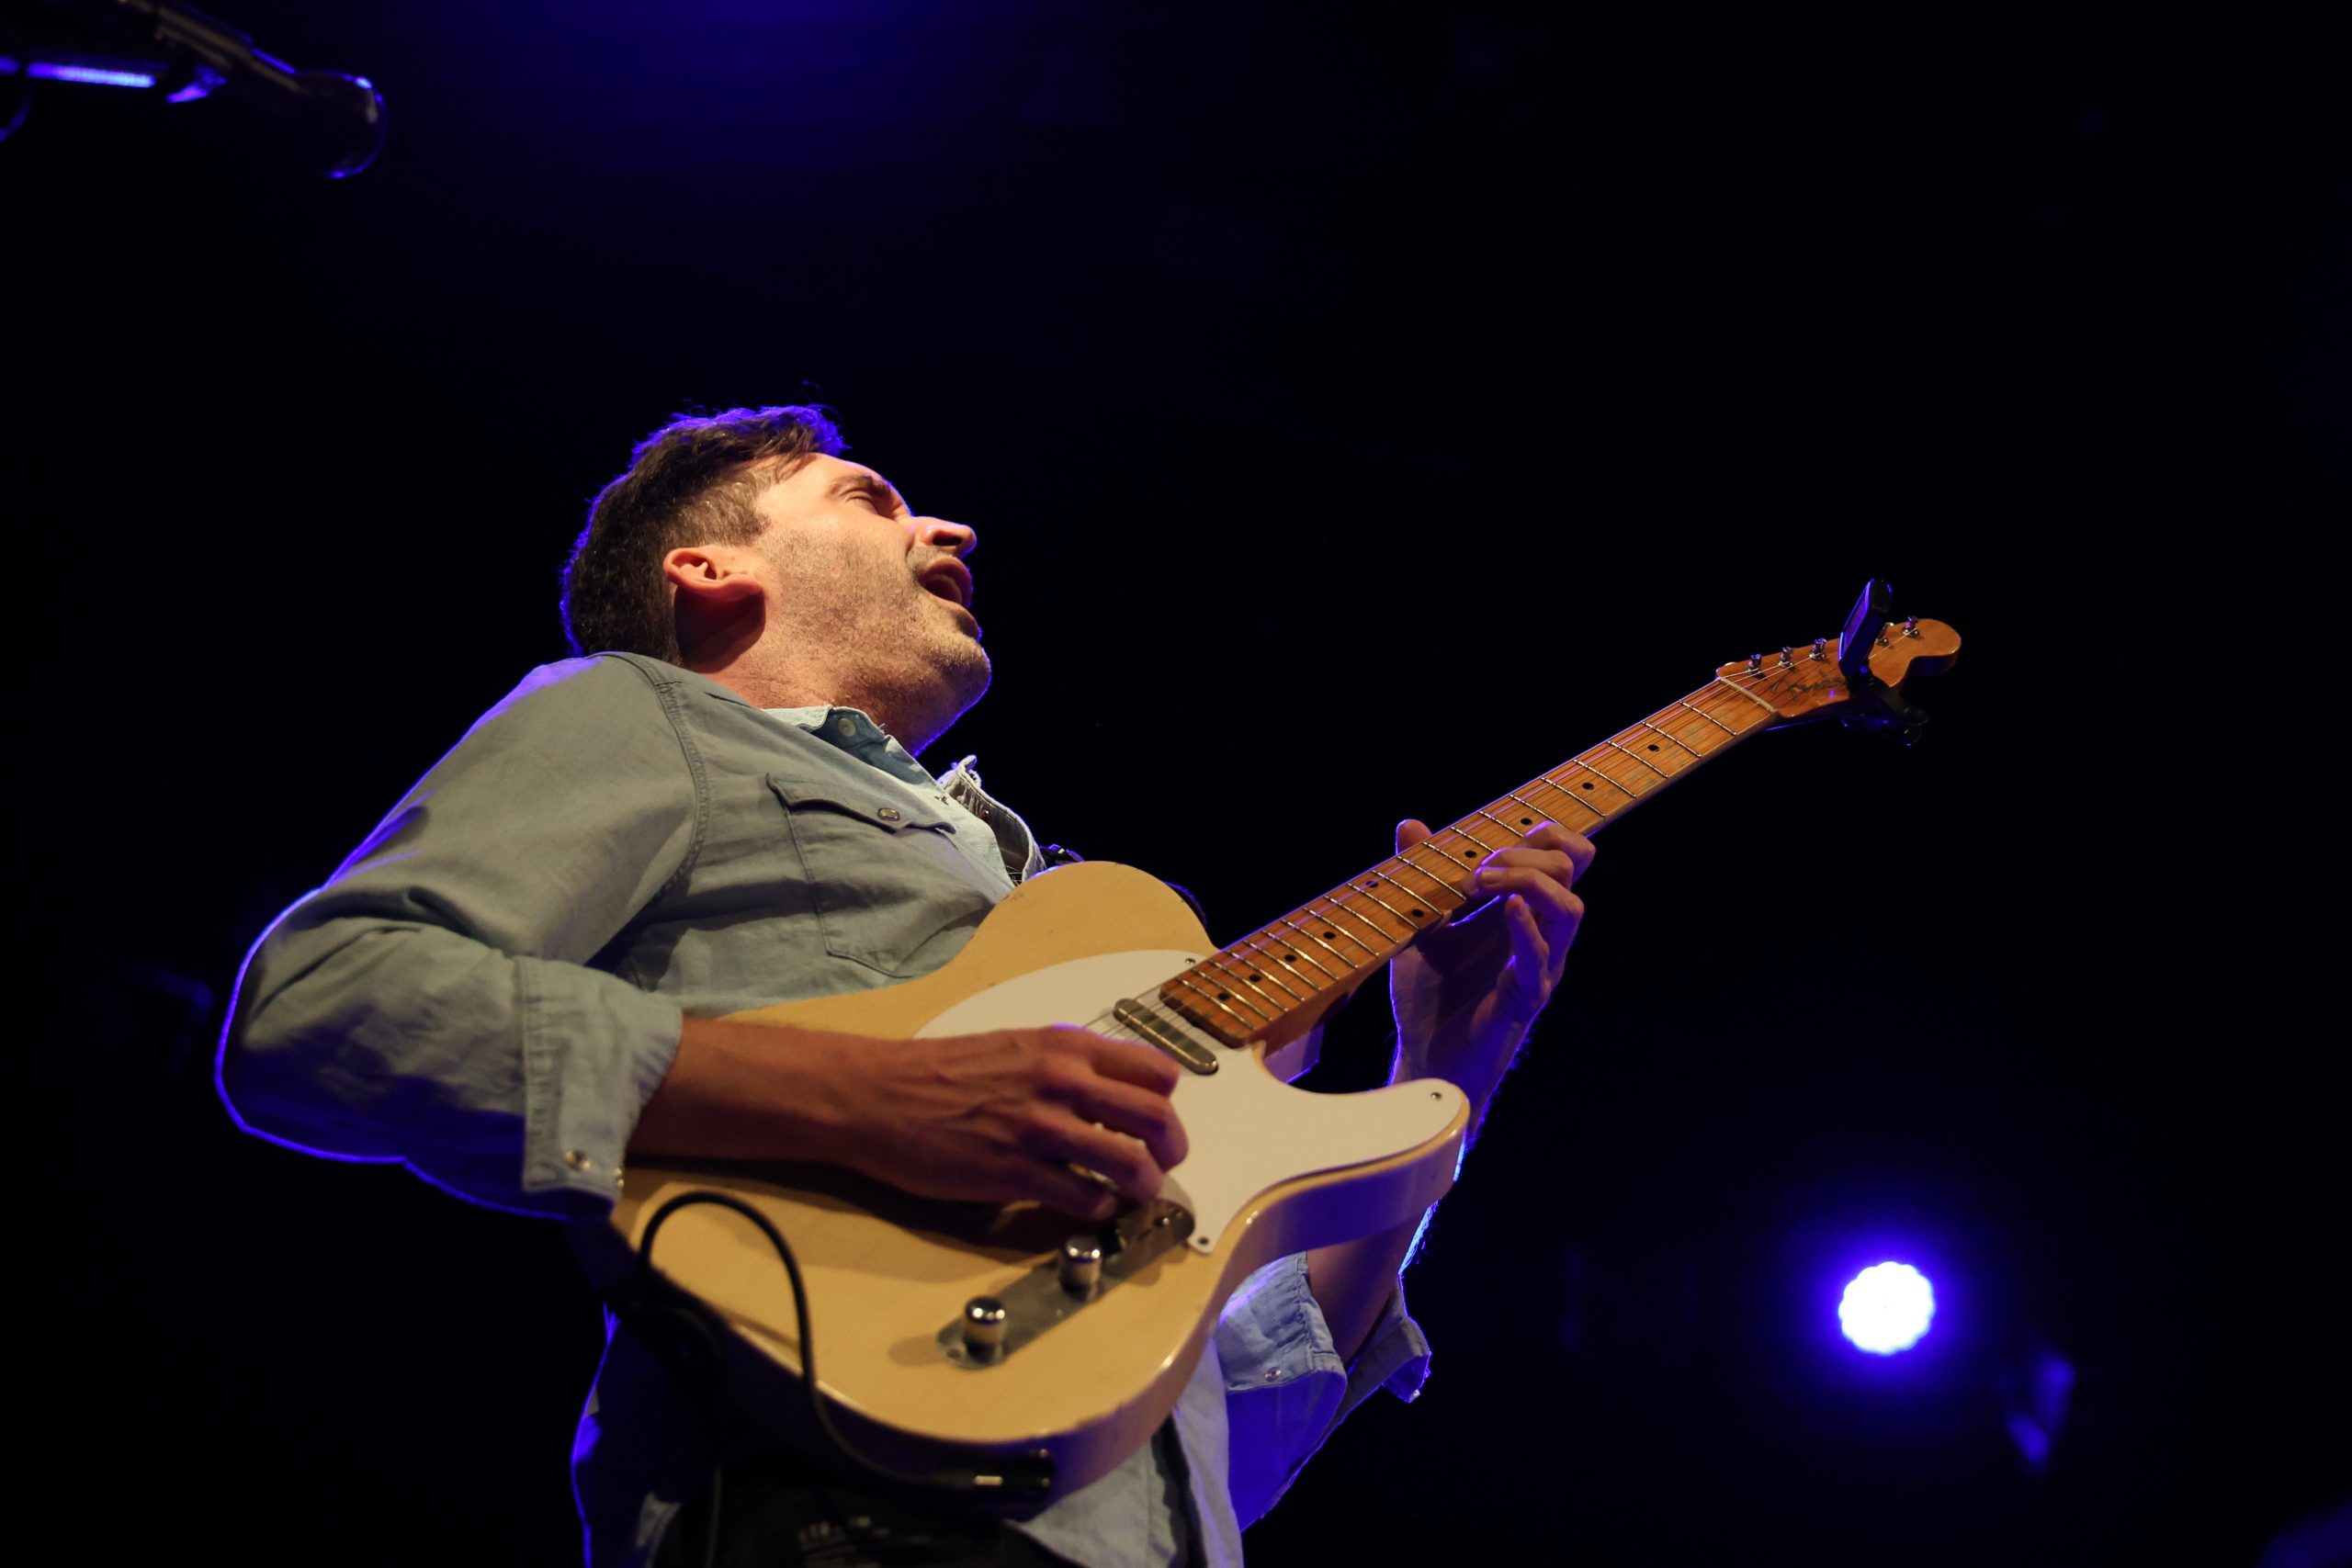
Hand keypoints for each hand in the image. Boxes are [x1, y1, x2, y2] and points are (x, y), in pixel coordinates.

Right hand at [815, 1025, 1187, 1219]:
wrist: (878, 1095)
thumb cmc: (942, 1071)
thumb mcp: (1016, 1046)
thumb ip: (1067, 1064)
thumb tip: (1111, 1093)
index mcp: (1065, 1046)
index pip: (1156, 1072)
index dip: (1166, 1104)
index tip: (1157, 1123)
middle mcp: (1061, 1082)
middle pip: (1156, 1119)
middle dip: (1171, 1150)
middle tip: (1162, 1166)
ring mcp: (1040, 1129)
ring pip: (1130, 1164)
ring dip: (1142, 1186)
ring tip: (1133, 1194)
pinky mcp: (1014, 1173)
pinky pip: (1083, 1199)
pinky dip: (1096, 1209)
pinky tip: (1085, 1206)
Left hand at [1389, 819, 1592, 1121]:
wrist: (1423, 1059)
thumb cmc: (1430, 997)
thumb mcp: (1421, 925)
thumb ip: (1420, 875)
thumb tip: (1410, 826)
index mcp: (1525, 914)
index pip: (1567, 856)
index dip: (1542, 833)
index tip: (1491, 840)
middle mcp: (1542, 936)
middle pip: (1573, 869)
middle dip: (1526, 851)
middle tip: (1477, 868)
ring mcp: (1539, 967)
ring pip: (1571, 909)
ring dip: (1527, 882)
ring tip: (1481, 884)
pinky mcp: (1525, 998)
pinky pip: (1541, 958)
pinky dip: (1527, 927)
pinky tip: (1506, 909)